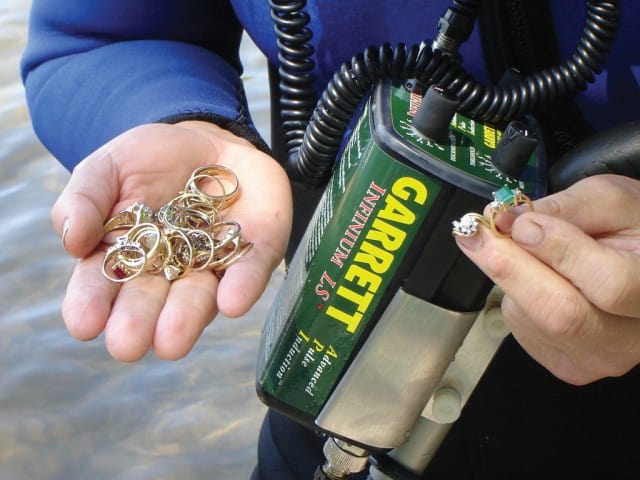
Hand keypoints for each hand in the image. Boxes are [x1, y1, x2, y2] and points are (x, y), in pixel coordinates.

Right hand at [51, 121, 291, 361]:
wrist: (211, 140)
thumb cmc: (150, 161)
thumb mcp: (107, 168)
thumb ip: (84, 199)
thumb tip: (72, 240)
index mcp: (124, 255)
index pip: (102, 283)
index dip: (91, 304)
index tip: (84, 324)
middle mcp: (167, 271)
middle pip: (151, 300)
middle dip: (139, 322)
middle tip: (127, 345)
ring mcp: (211, 264)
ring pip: (199, 295)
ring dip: (187, 318)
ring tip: (171, 342)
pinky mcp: (254, 252)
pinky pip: (249, 270)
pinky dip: (241, 285)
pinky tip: (231, 302)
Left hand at [455, 174, 639, 384]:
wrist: (638, 266)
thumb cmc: (631, 228)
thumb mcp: (609, 200)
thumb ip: (562, 208)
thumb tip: (506, 221)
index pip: (610, 284)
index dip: (561, 253)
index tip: (524, 224)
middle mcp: (633, 336)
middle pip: (561, 314)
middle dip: (509, 267)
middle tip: (475, 233)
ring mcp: (601, 358)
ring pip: (534, 320)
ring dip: (512, 278)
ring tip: (526, 252)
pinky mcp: (568, 366)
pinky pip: (523, 329)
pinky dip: (516, 297)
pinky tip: (537, 280)